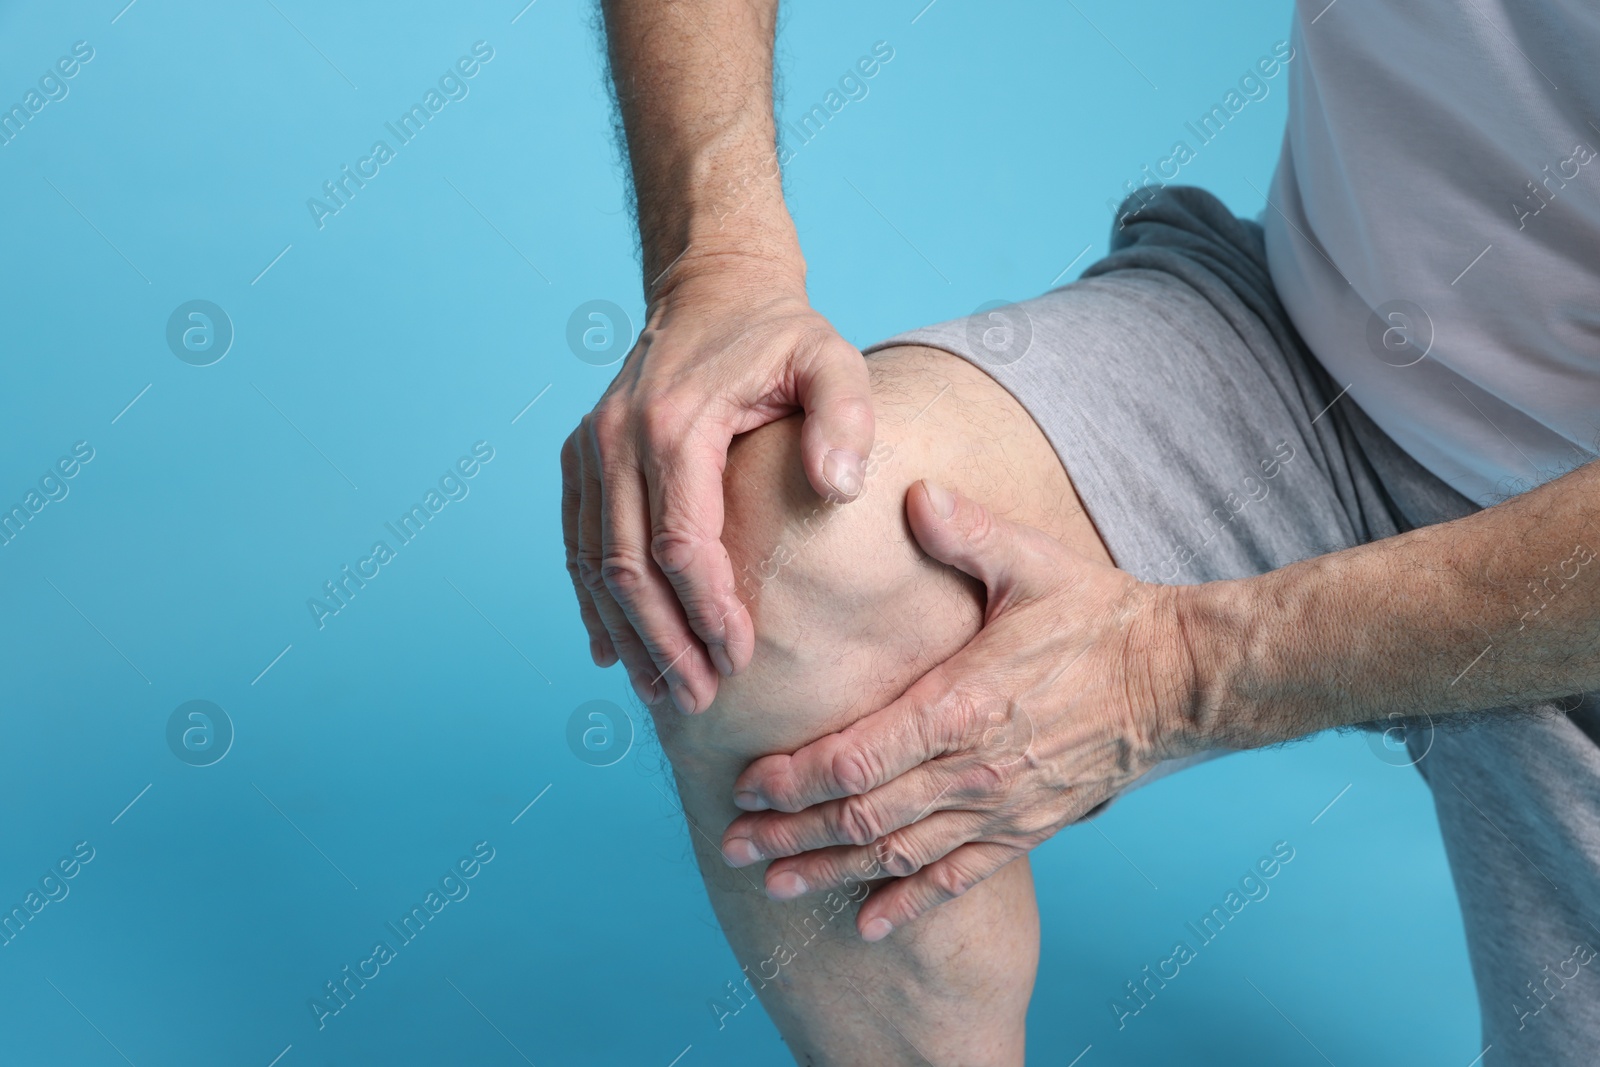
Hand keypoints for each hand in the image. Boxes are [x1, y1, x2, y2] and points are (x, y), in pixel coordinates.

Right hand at [561, 257, 875, 714]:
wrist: (712, 288)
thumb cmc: (780, 335)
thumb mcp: (833, 359)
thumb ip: (846, 416)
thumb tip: (841, 488)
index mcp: (673, 424)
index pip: (679, 542)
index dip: (706, 609)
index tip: (739, 658)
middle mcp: (616, 439)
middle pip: (625, 567)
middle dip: (663, 642)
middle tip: (699, 700)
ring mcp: (590, 450)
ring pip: (592, 565)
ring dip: (625, 635)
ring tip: (663, 693)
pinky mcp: (582, 460)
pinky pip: (577, 544)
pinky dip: (592, 603)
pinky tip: (614, 652)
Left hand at [719, 479, 1206, 940]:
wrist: (1180, 682)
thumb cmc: (1101, 617)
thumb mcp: (1034, 561)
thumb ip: (967, 531)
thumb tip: (913, 493)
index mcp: (962, 705)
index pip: (857, 758)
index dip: (794, 779)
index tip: (745, 786)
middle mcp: (974, 770)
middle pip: (862, 817)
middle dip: (790, 835)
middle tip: (730, 847)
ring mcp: (1000, 808)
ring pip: (898, 854)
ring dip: (831, 872)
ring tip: (775, 888)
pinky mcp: (1027, 830)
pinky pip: (958, 878)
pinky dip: (909, 904)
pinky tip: (867, 925)